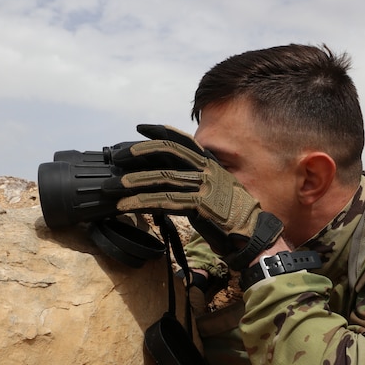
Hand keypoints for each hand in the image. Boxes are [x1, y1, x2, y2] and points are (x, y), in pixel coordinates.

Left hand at [106, 124, 282, 268]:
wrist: (252, 236)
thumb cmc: (233, 217)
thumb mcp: (217, 190)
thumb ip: (197, 179)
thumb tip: (169, 176)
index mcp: (211, 164)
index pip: (182, 140)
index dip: (159, 131)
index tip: (139, 128)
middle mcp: (208, 170)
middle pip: (168, 152)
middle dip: (138, 152)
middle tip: (117, 157)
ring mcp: (205, 187)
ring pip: (162, 178)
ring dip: (133, 182)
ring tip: (112, 187)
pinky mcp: (200, 206)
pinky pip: (164, 201)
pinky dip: (141, 203)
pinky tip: (125, 206)